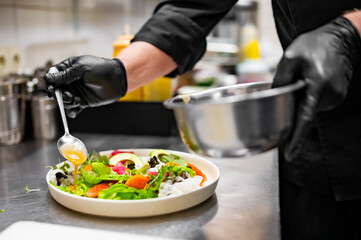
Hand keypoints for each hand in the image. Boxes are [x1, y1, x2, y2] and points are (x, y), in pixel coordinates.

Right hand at [44, 55, 126, 117]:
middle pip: (56, 90)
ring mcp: (76, 91)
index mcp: (68, 68)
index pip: (52, 75)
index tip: (52, 88)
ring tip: (76, 99)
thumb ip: (65, 75)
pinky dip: (72, 111)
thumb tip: (49, 78)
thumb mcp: (81, 68)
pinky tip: (76, 111)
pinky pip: (73, 108)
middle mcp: (70, 81)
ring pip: (63, 100)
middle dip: (59, 94)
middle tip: (67, 95)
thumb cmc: (102, 68)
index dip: (50, 82)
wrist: (117, 79)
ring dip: (67, 102)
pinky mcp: (83, 101)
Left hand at [272, 17, 360, 158]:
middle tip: (289, 92)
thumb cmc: (317, 44)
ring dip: (301, 101)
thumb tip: (275, 95)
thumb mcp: (291, 56)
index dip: (296, 138)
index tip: (289, 154)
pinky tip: (308, 82)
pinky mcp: (337, 95)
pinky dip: (309, 97)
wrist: (342, 37)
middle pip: (305, 113)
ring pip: (310, 107)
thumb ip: (281, 78)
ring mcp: (336, 97)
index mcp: (318, 87)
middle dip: (292, 110)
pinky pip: (317, 102)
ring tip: (300, 80)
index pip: (305, 119)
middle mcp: (330, 96)